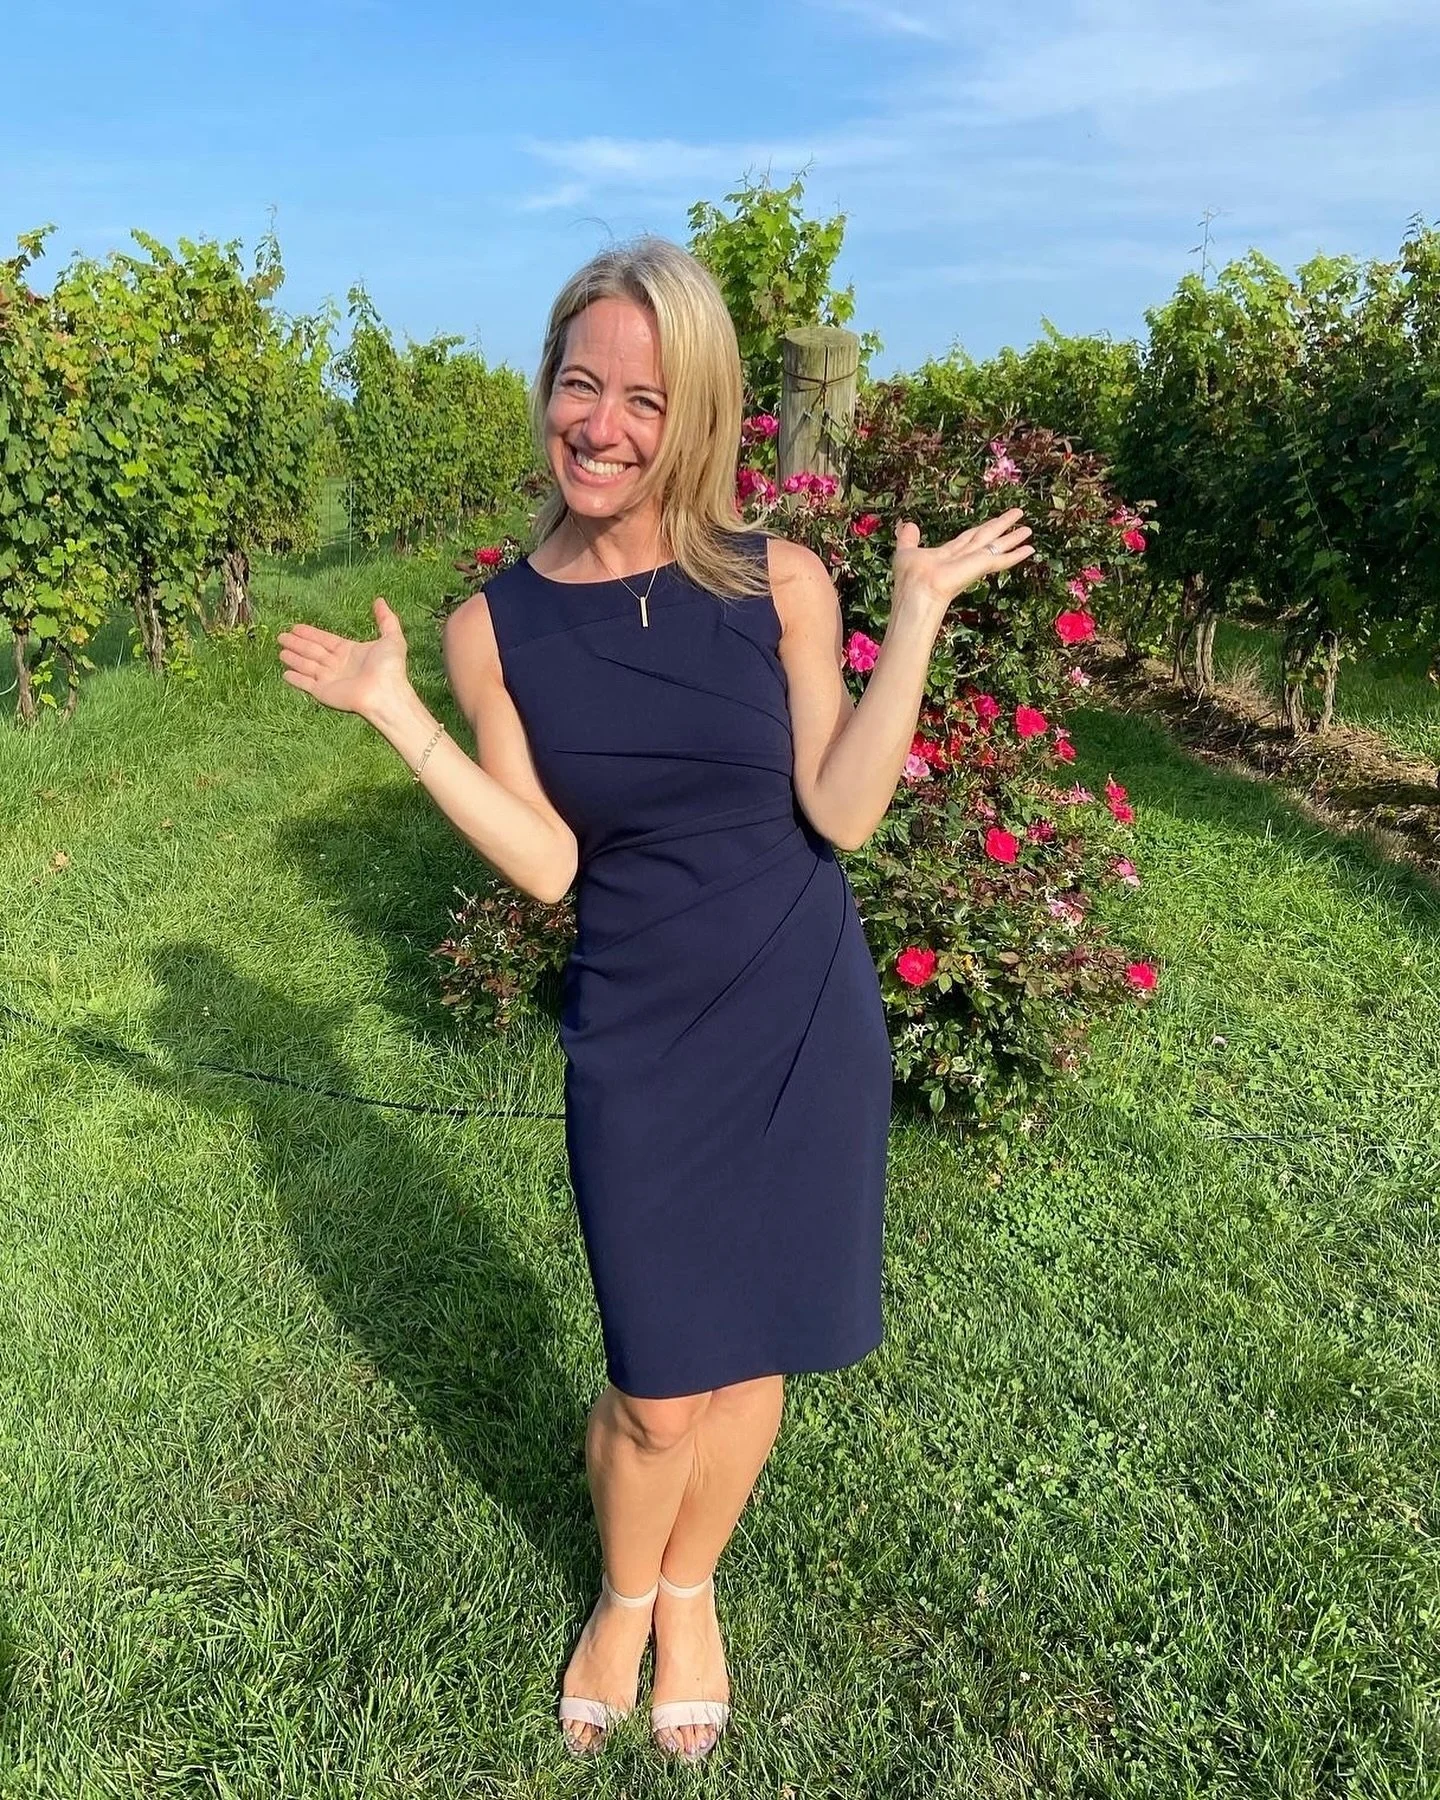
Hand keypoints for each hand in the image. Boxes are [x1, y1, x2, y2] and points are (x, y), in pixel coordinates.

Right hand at [277, 597, 410, 720]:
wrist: (385, 692)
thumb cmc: (390, 667)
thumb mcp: (392, 637)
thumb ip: (386, 619)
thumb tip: (380, 600)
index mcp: (350, 652)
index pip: (325, 640)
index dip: (311, 633)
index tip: (296, 627)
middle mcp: (338, 665)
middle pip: (312, 651)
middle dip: (297, 643)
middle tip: (281, 636)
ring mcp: (330, 680)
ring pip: (306, 665)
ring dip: (293, 658)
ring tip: (280, 651)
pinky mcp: (323, 692)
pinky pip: (305, 684)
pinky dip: (295, 679)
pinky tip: (285, 673)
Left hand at [891, 508, 1033, 616]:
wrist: (915, 597)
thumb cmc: (908, 582)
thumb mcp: (905, 553)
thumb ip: (908, 539)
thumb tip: (908, 524)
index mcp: (947, 555)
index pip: (968, 538)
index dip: (981, 528)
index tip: (994, 521)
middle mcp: (962, 559)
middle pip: (986, 538)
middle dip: (1001, 526)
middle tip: (1018, 514)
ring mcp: (971, 564)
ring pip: (995, 545)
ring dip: (1012, 537)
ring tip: (1029, 529)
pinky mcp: (978, 568)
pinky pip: (1000, 560)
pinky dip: (1015, 555)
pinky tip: (1030, 549)